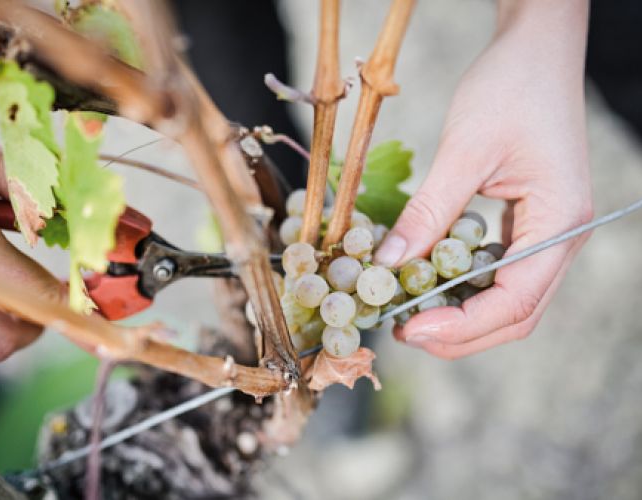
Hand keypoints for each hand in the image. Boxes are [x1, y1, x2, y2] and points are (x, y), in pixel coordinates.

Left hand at [374, 0, 591, 358]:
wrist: (535, 52)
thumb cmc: (509, 89)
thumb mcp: (463, 150)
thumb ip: (429, 212)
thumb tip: (388, 265)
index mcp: (559, 222)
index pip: (515, 302)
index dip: (461, 326)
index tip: (409, 331)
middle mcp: (561, 238)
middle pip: (515, 314)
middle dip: (458, 333)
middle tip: (402, 332)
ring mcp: (547, 234)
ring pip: (508, 300)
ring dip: (459, 315)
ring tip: (407, 313)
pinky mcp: (528, 224)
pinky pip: (499, 273)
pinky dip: (463, 288)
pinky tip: (426, 283)